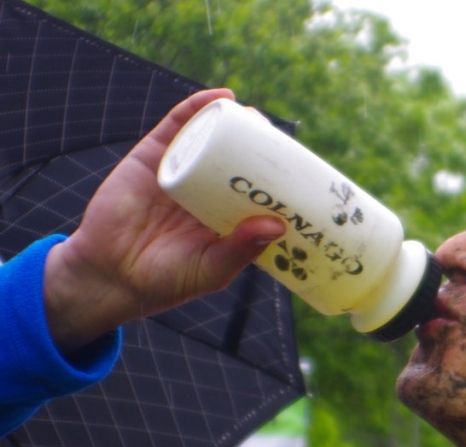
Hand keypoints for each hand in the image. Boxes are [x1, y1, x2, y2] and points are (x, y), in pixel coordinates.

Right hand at [42, 88, 285, 353]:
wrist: (111, 275)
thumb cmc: (168, 280)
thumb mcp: (213, 269)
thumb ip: (242, 249)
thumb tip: (277, 224)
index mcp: (227, 217)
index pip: (259, 191)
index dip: (280, 179)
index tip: (304, 171)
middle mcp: (207, 191)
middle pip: (240, 161)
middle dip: (262, 147)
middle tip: (281, 142)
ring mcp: (181, 171)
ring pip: (213, 140)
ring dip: (236, 123)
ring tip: (256, 117)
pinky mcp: (153, 158)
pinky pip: (176, 126)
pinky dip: (196, 107)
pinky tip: (219, 97)